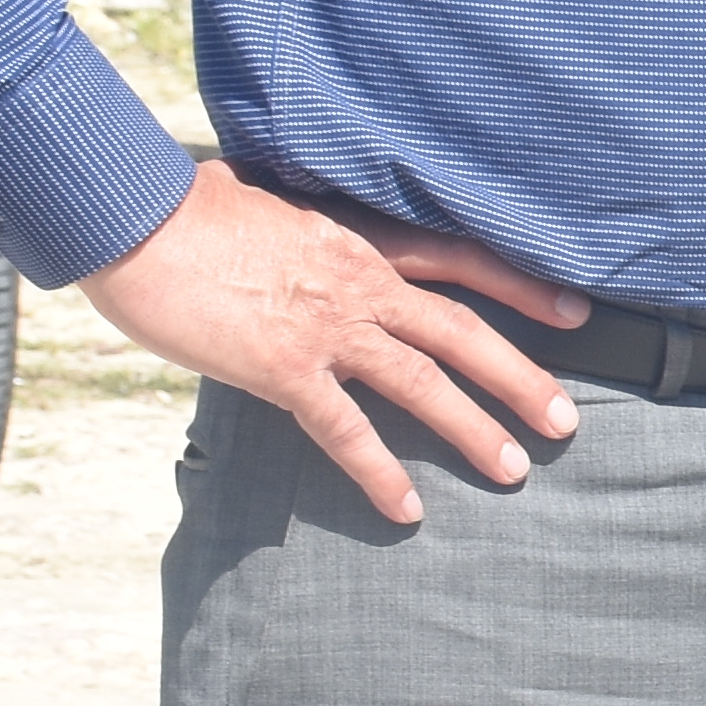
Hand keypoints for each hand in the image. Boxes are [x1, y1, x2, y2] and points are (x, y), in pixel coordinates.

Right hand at [79, 158, 584, 523]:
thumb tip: (297, 214)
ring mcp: (324, 326)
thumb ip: (302, 220)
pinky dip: (379, 473)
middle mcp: (357, 281)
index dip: (520, 286)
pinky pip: (345, 430)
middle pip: (461, 331)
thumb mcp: (265, 196)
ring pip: (421, 383)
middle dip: (520, 378)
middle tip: (564, 420)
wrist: (131, 216)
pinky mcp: (282, 367)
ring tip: (512, 470)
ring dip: (471, 430)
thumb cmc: (184, 205)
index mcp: (357, 237)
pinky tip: (407, 509)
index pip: (460, 259)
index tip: (574, 311)